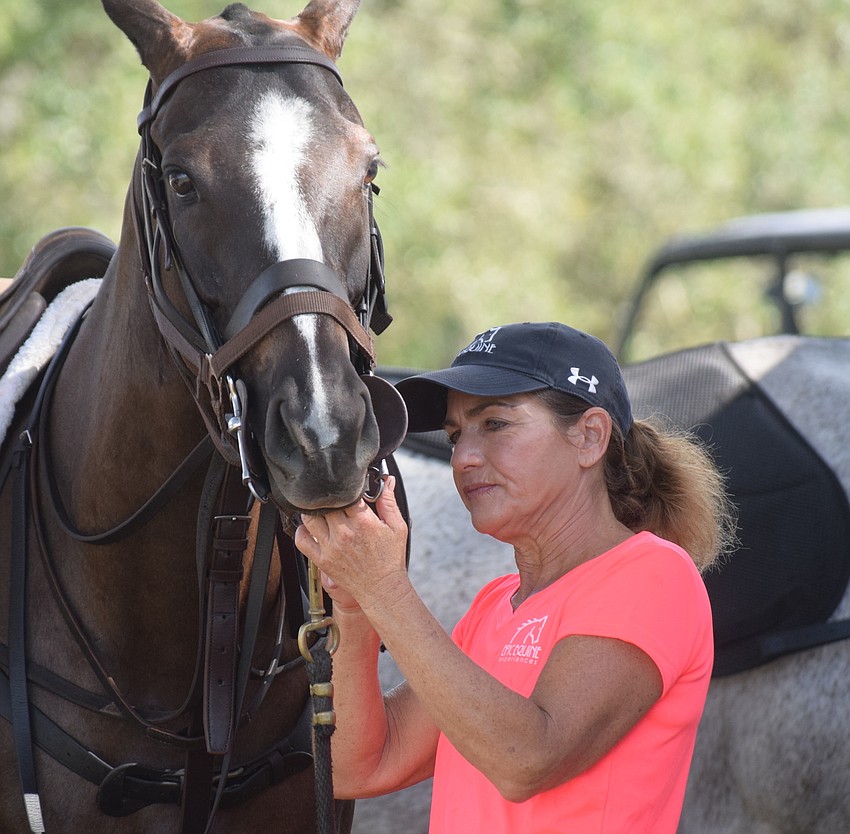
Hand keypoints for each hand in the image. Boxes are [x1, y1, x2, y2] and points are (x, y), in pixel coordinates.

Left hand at [294, 475, 408, 613]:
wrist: (382, 588)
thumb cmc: (390, 559)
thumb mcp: (397, 527)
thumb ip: (388, 502)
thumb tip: (387, 481)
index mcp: (363, 522)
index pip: (346, 494)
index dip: (347, 487)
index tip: (350, 488)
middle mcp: (344, 533)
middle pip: (326, 504)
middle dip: (330, 498)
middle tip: (336, 499)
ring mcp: (331, 547)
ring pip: (310, 518)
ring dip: (313, 511)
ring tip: (322, 511)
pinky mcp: (322, 559)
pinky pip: (301, 541)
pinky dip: (302, 531)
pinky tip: (311, 528)